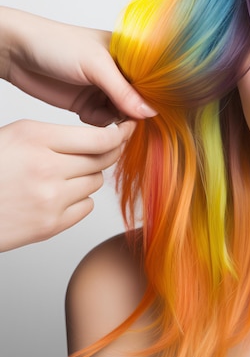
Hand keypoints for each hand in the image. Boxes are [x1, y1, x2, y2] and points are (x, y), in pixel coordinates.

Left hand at [0, 7, 155, 125]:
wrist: (16, 52)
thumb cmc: (56, 43)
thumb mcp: (96, 64)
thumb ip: (123, 91)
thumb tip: (149, 113)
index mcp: (130, 55)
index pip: (152, 82)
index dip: (154, 98)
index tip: (153, 115)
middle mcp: (119, 73)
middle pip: (139, 101)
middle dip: (135, 114)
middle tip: (127, 121)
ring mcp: (103, 90)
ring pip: (123, 115)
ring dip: (117, 121)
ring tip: (106, 118)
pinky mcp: (87, 104)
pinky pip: (105, 122)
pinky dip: (100, 125)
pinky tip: (90, 117)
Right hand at [0, 119, 134, 251]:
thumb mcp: (16, 136)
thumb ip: (57, 135)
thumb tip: (106, 137)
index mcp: (35, 138)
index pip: (100, 137)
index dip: (119, 135)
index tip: (126, 131)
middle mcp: (46, 168)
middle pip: (102, 160)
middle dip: (100, 155)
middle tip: (90, 154)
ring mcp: (50, 199)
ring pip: (96, 183)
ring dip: (85, 178)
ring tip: (58, 177)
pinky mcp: (51, 224)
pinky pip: (87, 207)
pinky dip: (77, 201)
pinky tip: (54, 197)